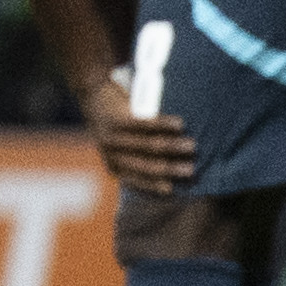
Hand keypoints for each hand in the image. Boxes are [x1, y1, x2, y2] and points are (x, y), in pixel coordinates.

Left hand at [82, 64, 199, 194]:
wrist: (93, 96)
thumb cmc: (118, 127)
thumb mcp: (124, 147)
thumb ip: (143, 157)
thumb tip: (177, 167)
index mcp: (114, 167)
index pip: (137, 180)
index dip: (155, 185)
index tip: (173, 190)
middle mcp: (110, 155)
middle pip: (145, 165)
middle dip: (170, 169)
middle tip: (191, 170)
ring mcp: (111, 137)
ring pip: (147, 144)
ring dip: (172, 146)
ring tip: (192, 146)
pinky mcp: (116, 119)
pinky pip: (143, 124)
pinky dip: (163, 124)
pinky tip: (179, 124)